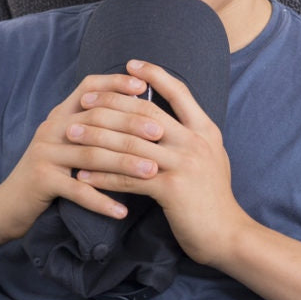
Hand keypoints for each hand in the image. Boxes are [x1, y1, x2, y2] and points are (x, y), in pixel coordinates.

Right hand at [0, 72, 165, 239]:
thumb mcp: (68, 144)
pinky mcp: (40, 181)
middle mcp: (51, 128)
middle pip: (96, 119)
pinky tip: (123, 210)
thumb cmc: (50, 174)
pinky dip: (102, 201)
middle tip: (160, 133)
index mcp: (60, 115)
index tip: (144, 88)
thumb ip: (93, 128)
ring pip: (91, 154)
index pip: (88, 88)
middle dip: (130, 125)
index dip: (115, 83)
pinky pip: (77, 190)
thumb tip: (138, 110)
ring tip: (152, 171)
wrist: (7, 206)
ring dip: (124, 163)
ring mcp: (44, 154)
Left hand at [74, 59, 253, 266]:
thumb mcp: (211, 157)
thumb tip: (164, 118)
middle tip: (85, 100)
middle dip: (111, 103)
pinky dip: (102, 176)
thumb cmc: (213, 198)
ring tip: (73, 134)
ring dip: (97, 137)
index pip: (179, 91)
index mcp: (205, 130)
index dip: (154, 74)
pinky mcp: (172, 189)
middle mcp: (195, 142)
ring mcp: (184, 164)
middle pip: (146, 111)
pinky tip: (83, 175)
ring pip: (130, 143)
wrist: (227, 234)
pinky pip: (128, 178)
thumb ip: (190, 136)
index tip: (129, 64)